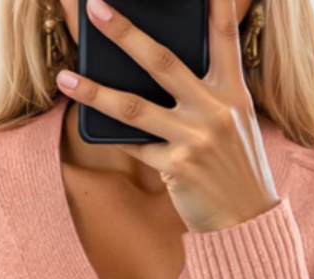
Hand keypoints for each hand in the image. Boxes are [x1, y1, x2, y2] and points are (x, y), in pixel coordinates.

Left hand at [55, 0, 279, 233]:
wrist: (247, 222)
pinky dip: (114, 136)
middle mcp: (216, 112)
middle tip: (97, 10)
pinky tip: (89, 122)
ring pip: (134, 108)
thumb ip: (208, 96)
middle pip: (163, 62)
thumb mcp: (236, 125)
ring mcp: (195, 140)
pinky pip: (136, 145)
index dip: (215, 6)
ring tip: (66, 77)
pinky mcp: (177, 168)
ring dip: (95, 91)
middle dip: (126, 33)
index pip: (224, 39)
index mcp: (234, 94)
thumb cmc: (236, 169)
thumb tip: (157, 73)